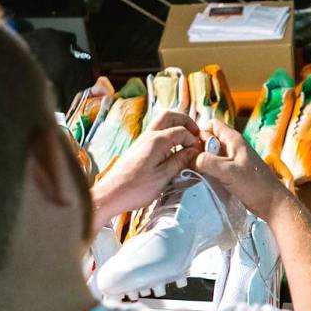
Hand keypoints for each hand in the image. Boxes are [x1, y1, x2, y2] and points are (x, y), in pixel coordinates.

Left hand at [91, 110, 200, 226]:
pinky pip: (156, 134)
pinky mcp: (138, 149)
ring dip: (176, 127)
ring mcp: (141, 141)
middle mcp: (148, 136)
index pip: (181, 130)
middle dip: (185, 121)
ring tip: (187, 142)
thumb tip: (193, 151)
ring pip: (161, 123)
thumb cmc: (135, 189)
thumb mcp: (163, 177)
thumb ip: (180, 161)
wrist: (110, 195)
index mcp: (156, 141)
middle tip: (196, 133)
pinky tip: (173, 151)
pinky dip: (168, 136)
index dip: (193, 139)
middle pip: (169, 116)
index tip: (199, 151)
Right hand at [195, 119, 293, 220]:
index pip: (211, 125)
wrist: (271, 203)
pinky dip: (207, 171)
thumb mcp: (229, 171)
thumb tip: (189, 158)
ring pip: (210, 154)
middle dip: (198, 149)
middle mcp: (232, 146)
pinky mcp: (231, 172)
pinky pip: (214, 166)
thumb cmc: (254, 185)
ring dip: (202, 162)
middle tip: (193, 164)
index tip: (192, 148)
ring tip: (198, 173)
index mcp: (233, 139)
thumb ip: (208, 162)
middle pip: (208, 140)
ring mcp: (231, 160)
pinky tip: (205, 181)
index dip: (200, 133)